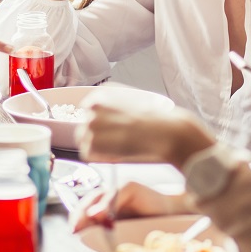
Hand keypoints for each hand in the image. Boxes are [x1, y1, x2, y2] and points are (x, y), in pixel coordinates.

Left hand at [70, 181, 188, 232]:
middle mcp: (108, 195)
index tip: (73, 233)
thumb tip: (83, 234)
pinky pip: (116, 193)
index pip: (82, 211)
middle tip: (77, 230)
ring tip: (89, 221)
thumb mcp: (122, 231)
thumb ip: (104, 230)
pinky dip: (108, 203)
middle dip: (80, 216)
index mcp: (103, 206)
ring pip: (98, 197)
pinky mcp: (131, 186)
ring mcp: (119, 189)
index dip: (76, 220)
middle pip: (87, 202)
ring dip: (91, 210)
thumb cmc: (148, 224)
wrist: (172, 215)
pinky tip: (103, 214)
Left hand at [77, 88, 214, 168]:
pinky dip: (99, 157)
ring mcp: (90, 125)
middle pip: (84, 125)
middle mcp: (92, 107)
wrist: (166, 132)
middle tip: (116, 141)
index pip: (89, 110)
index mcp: (101, 94)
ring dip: (98, 146)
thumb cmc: (156, 118)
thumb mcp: (134, 99)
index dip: (100, 122)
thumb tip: (105, 116)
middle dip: (97, 134)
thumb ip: (115, 104)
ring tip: (118, 148)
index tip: (111, 129)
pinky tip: (115, 154)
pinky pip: (87, 154)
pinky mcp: (92, 144)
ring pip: (84, 140)